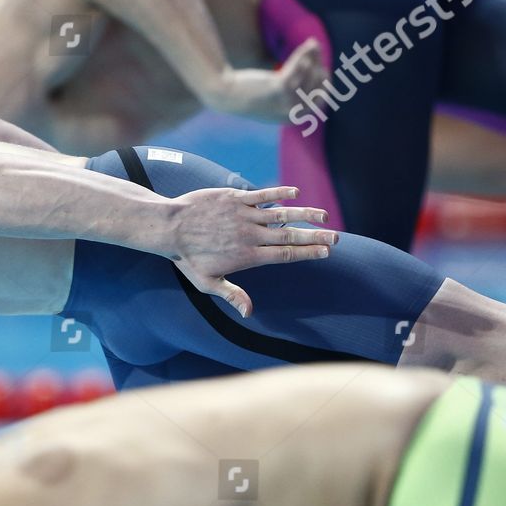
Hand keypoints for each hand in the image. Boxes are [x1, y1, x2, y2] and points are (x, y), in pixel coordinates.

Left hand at [169, 185, 336, 316]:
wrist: (169, 228)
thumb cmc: (187, 258)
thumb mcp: (208, 283)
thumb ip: (232, 295)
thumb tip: (249, 313)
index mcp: (248, 256)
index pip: (285, 255)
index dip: (308, 253)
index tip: (326, 252)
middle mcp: (250, 235)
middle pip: (290, 236)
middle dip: (315, 237)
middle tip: (336, 237)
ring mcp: (244, 215)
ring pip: (280, 214)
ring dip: (304, 214)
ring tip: (323, 216)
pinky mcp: (235, 198)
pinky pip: (262, 195)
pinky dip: (280, 193)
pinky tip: (296, 194)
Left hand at [202, 38, 325, 122]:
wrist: (225, 95)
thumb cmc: (247, 94)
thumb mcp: (270, 99)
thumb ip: (287, 94)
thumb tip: (305, 78)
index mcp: (290, 118)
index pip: (317, 103)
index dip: (323, 86)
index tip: (323, 71)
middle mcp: (291, 113)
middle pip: (316, 90)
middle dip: (321, 70)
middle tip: (318, 55)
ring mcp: (284, 101)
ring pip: (309, 77)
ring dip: (314, 58)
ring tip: (313, 44)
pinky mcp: (276, 88)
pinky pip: (298, 69)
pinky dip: (305, 55)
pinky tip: (308, 45)